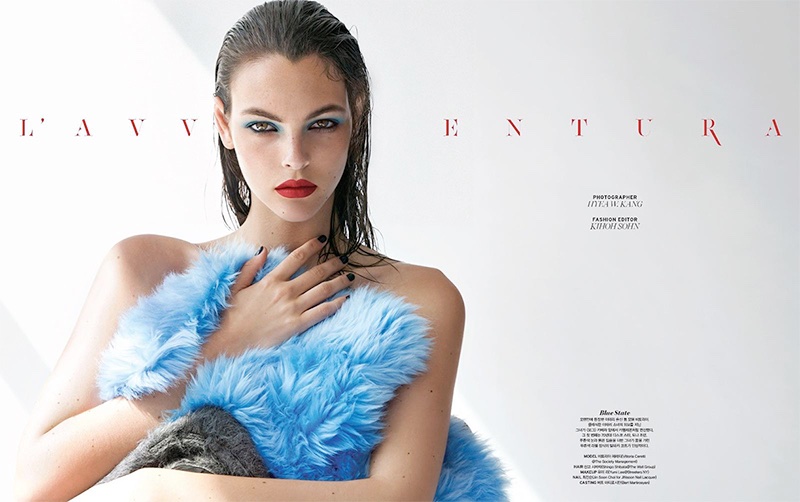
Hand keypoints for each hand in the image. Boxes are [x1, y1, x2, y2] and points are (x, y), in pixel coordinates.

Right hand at [203, 236, 352, 358]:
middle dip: (333, 264)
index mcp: (270, 280)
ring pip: (323, 290)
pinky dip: (337, 304)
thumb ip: (251, 267)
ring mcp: (292, 308)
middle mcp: (284, 291)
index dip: (312, 246)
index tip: (323, 240)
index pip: (296, 257)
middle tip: (343, 259)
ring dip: (339, 281)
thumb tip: (264, 250)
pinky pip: (322, 311)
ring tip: (350, 277)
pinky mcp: (296, 325)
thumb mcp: (237, 287)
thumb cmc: (231, 317)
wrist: (227, 342)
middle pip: (316, 273)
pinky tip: (346, 299)